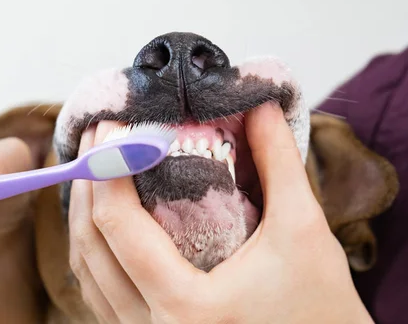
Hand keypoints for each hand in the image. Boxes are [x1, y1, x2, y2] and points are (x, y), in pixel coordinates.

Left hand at [68, 103, 372, 323]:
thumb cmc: (322, 307)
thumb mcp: (303, 229)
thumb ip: (278, 160)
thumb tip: (258, 104)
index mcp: (185, 307)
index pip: (118, 224)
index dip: (107, 166)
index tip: (110, 126)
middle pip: (90, 245)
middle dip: (87, 183)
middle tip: (97, 137)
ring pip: (87, 272)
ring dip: (85, 216)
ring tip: (98, 168)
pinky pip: (100, 292)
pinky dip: (97, 249)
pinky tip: (109, 216)